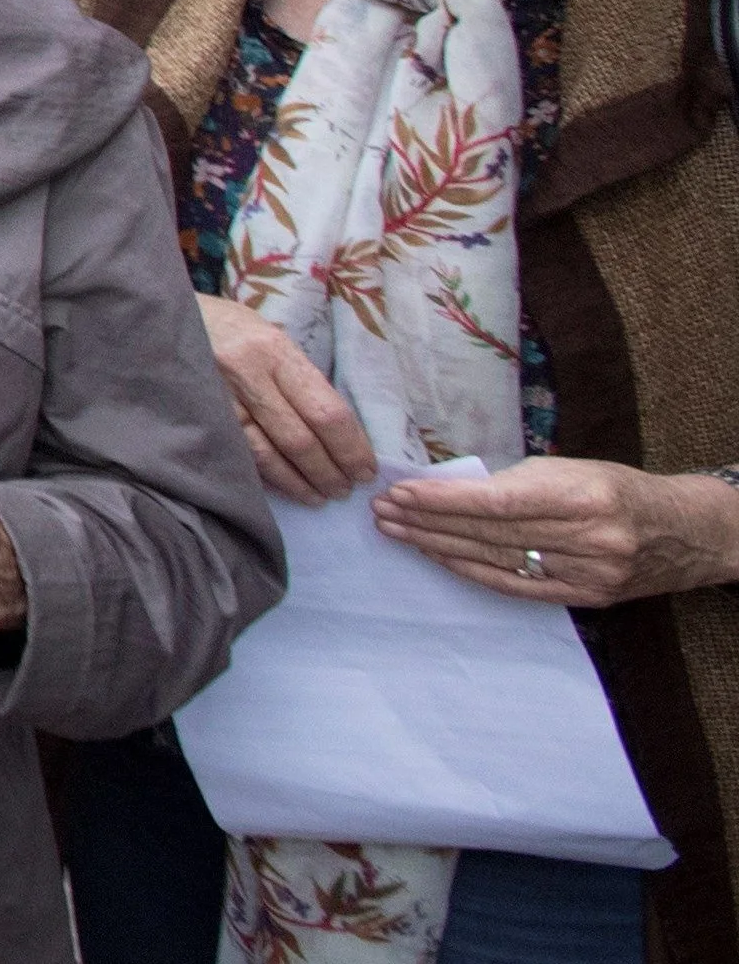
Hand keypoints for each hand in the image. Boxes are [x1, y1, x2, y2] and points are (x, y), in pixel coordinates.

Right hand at [197, 293, 375, 503]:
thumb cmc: (227, 326)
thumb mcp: (269, 336)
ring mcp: (218, 398)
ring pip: (267, 454)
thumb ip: (297, 376)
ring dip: (299, 482)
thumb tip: (337, 426)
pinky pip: (239, 454)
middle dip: (329, 471)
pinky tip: (284, 487)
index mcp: (273, 350)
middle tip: (345, 490)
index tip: (366, 469)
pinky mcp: (199, 417)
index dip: (351, 447)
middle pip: (299, 438)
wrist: (162, 317)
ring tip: (320, 497)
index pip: (325, 410)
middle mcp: (246, 374)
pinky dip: (266, 476)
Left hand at [375, 457, 738, 606]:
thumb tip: (448, 488)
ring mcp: (586, 574)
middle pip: (489, 534)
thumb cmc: (616, 489)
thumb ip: (515, 482)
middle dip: (428, 523)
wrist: (684, 532)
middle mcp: (586, 539)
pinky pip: (514, 586)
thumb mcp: (571, 469)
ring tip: (396, 532)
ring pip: (496, 561)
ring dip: (438, 547)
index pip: (496, 503)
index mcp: (581, 497)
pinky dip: (470, 571)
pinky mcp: (583, 597)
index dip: (442, 500)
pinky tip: (436, 558)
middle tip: (383, 512)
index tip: (400, 492)